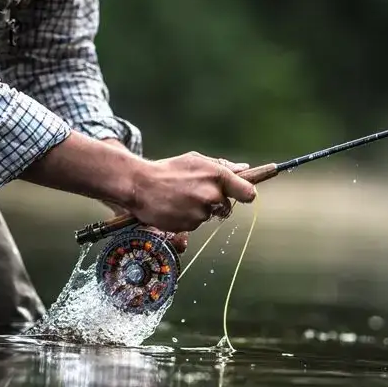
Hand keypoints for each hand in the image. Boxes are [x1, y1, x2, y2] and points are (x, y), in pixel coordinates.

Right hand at [122, 151, 255, 232]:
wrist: (140, 185)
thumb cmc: (169, 170)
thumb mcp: (196, 160)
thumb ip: (223, 166)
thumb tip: (244, 169)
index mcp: (218, 176)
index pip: (248, 192)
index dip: (246, 194)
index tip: (243, 194)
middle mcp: (212, 196)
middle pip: (226, 207)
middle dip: (215, 202)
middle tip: (195, 192)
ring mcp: (200, 213)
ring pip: (208, 215)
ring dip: (199, 210)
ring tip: (180, 198)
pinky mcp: (188, 226)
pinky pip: (195, 224)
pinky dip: (187, 218)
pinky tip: (175, 207)